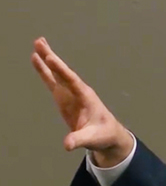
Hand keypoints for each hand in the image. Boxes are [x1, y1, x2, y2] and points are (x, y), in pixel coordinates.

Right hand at [31, 37, 133, 166]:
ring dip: (47, 59)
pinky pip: (52, 81)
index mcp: (86, 98)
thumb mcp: (92, 139)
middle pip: (63, 72)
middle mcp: (78, 91)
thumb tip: (67, 144)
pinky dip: (44, 71)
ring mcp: (70, 93)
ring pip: (57, 74)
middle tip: (40, 42)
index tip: (49, 57)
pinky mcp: (64, 98)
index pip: (72, 81)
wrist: (108, 135)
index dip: (60, 70)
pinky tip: (37, 59)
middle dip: (52, 58)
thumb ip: (80, 139)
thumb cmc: (103, 135)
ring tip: (37, 43)